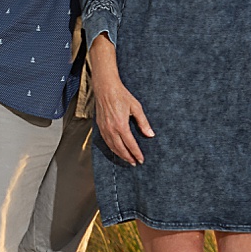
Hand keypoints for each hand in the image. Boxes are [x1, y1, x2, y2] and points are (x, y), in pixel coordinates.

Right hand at [88, 39, 153, 164]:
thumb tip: (150, 134)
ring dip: (120, 155)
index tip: (141, 160)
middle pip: (120, 149)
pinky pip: (106, 141)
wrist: (105, 88)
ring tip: (127, 159)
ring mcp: (104, 128)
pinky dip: (112, 148)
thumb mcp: (136, 107)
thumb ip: (143, 122)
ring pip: (112, 147)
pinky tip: (116, 150)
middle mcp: (111, 129)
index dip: (136, 153)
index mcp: (121, 125)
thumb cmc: (121, 95)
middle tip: (135, 163)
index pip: (130, 144)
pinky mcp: (100, 126)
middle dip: (128, 157)